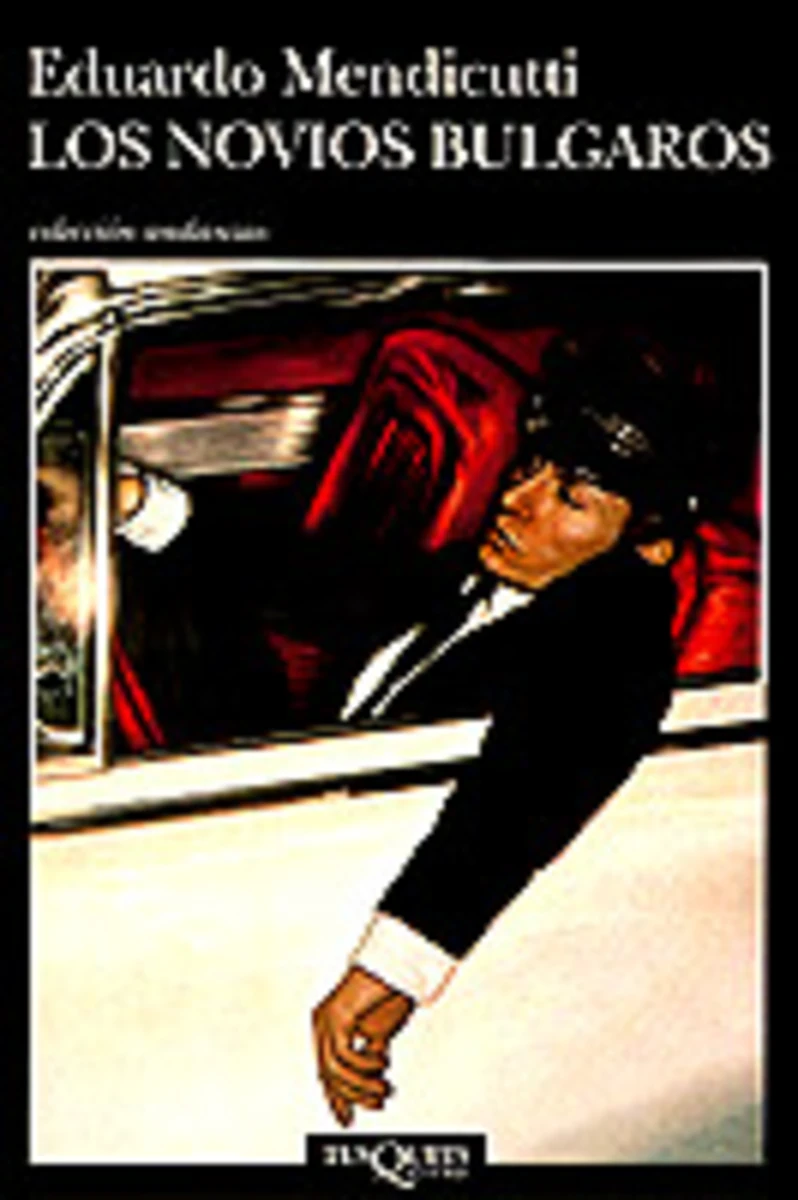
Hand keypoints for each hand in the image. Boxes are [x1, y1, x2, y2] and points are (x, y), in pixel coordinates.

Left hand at [312, 966, 414, 1126]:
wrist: (395, 966)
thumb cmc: (388, 992)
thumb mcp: (379, 1031)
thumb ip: (370, 1053)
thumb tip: (372, 1082)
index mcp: (328, 1028)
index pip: (326, 1072)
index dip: (336, 1099)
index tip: (347, 1121)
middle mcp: (322, 1025)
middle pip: (327, 1074)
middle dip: (354, 1096)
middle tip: (380, 1102)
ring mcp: (326, 1020)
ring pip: (334, 1070)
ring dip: (362, 1085)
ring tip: (385, 1088)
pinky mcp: (337, 1016)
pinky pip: (344, 1054)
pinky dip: (365, 1065)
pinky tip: (382, 1062)